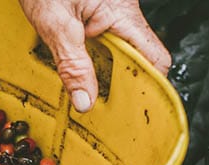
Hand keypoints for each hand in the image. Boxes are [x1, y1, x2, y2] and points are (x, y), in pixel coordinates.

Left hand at [19, 0, 170, 112]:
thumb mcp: (54, 23)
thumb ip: (72, 65)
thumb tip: (85, 101)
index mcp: (123, 12)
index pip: (155, 57)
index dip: (150, 85)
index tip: (137, 108)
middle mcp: (124, 12)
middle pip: (139, 58)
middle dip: (124, 82)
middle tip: (108, 103)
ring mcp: (113, 12)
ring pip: (123, 52)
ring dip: (108, 72)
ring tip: (91, 87)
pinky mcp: (100, 13)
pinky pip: (108, 43)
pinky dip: (97, 59)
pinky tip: (84, 69)